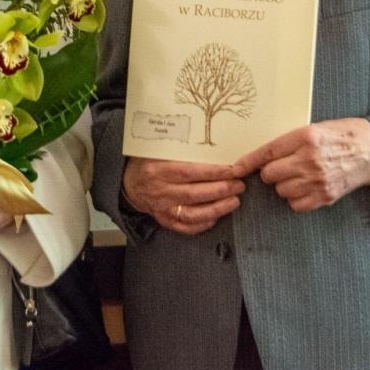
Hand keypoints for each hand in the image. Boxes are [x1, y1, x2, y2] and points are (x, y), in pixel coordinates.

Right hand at [122, 158, 242, 234]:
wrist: (130, 183)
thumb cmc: (148, 162)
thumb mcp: (158, 148)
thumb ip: (180, 146)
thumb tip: (211, 142)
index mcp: (158, 169)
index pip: (190, 171)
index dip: (214, 172)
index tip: (232, 169)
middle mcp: (160, 191)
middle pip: (195, 193)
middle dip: (221, 190)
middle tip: (239, 184)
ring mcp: (163, 208)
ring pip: (193, 213)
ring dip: (217, 208)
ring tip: (235, 200)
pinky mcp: (165, 220)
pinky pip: (186, 227)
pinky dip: (203, 224)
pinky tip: (217, 216)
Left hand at [232, 119, 369, 212]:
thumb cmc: (343, 135)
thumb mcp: (316, 128)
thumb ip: (290, 142)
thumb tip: (262, 157)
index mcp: (306, 137)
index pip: (267, 152)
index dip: (248, 162)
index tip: (235, 169)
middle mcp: (310, 159)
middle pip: (270, 174)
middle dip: (273, 172)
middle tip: (286, 166)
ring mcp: (318, 180)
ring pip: (281, 191)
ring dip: (285, 185)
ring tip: (301, 175)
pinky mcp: (325, 196)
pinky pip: (296, 204)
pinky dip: (297, 198)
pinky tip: (307, 187)